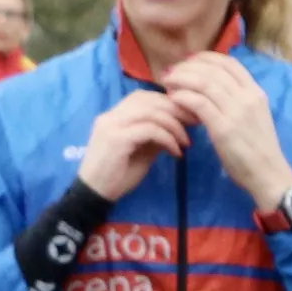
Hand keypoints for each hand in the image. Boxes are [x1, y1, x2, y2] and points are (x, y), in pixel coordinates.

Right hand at [76, 90, 192, 196]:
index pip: (143, 97)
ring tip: (186, 142)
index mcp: (115, 115)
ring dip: (174, 126)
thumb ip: (155, 136)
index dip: (168, 102)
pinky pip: (149, 130)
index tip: (189, 115)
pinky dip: (168, 139)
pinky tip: (176, 153)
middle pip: (149, 100)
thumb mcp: (142, 152)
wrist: (96, 193)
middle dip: (176, 109)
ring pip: (150, 112)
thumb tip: (178, 126)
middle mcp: (111, 116)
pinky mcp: (116, 139)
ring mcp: (112, 125)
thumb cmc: (118, 175)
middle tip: (195, 123)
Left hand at [162, 52, 291, 203]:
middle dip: (186, 67)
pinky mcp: (223, 128)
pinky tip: (173, 100)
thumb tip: (210, 87)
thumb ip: (236, 100)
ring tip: (167, 84)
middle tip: (171, 73)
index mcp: (256, 93)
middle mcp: (247, 97)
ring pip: (202, 82)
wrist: (269, 174)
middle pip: (211, 69)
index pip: (228, 62)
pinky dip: (181, 97)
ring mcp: (236, 112)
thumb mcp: (254, 117)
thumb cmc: (258, 149)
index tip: (189, 63)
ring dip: (180, 79)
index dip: (204, 58)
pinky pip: (197, 102)